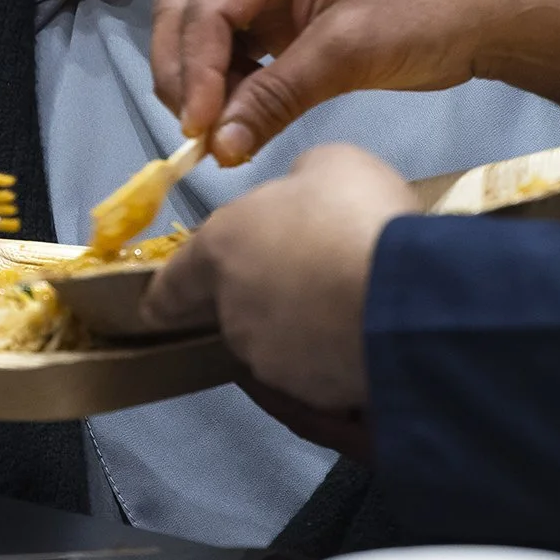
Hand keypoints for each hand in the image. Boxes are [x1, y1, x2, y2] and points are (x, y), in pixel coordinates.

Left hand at [139, 143, 420, 411]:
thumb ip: (299, 183)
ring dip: (299, 327)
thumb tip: (300, 198)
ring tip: (348, 306)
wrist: (403, 294)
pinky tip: (366, 335)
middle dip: (264, 295)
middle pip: (235, 308)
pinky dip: (332, 356)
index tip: (156, 308)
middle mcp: (233, 310)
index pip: (176, 280)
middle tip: (310, 274)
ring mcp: (269, 358)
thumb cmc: (355, 214)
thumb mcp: (329, 164)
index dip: (168, 293)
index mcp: (223, 247)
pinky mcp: (308, 394)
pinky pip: (315, 370)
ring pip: (274, 343)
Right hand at [151, 0, 559, 164]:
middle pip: (189, 12)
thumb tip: (218, 148)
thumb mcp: (350, 51)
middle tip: (198, 134)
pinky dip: (230, 89)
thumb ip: (277, 96)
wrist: (489, 13)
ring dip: (202, 85)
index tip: (199, 128)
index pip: (208, 5)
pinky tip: (242, 123)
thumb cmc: (428, 10)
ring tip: (221, 136)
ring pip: (205, 36)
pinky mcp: (287, 24)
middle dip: (183, 73)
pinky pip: (237, 55)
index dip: (193, 69)